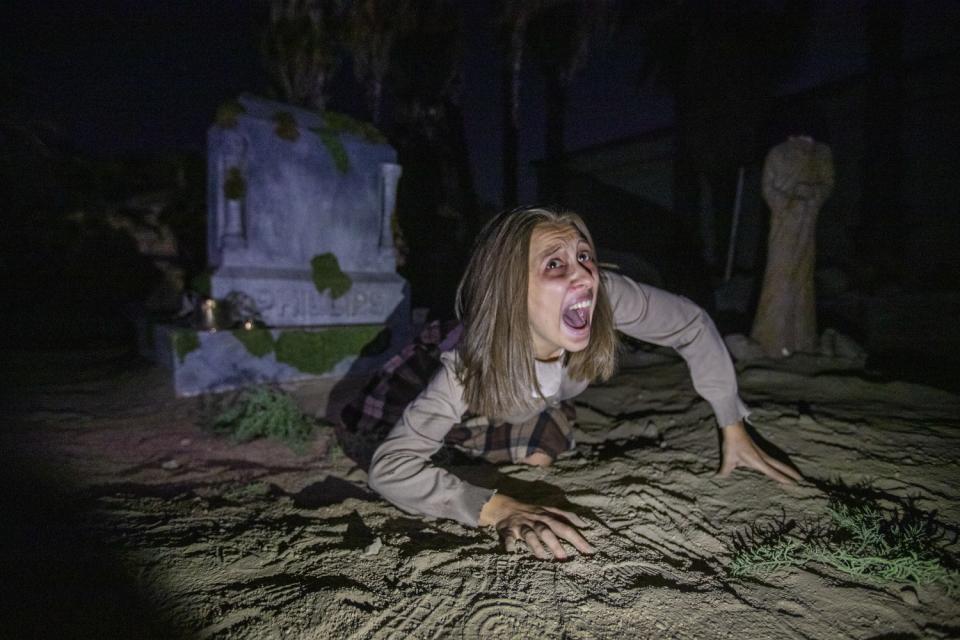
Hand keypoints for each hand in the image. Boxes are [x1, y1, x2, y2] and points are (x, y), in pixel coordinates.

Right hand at [479, 493, 594, 559]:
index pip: (566, 525)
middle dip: (557, 544)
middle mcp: (536, 520)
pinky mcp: (508, 530)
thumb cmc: (533, 511)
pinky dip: (509, 544)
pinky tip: (512, 552)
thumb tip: (584, 525)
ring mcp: (522, 525)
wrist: (505, 507)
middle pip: (548, 531)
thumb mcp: (550, 510)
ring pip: (530, 535)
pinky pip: (508, 537)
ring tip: (543, 558)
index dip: (578, 537)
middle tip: (566, 558)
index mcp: (548, 516)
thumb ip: (566, 516)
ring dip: (536, 546)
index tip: (589, 551)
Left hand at [717, 421, 801, 483]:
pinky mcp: (760, 450)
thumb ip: (725, 470)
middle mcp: (763, 457)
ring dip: (786, 468)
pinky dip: (779, 464)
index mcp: (758, 461)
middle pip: (780, 466)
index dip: (783, 478)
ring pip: (777, 462)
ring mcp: (762, 452)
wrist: (734, 427)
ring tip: (795, 474)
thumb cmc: (732, 443)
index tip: (794, 483)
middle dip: (791, 473)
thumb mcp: (728, 458)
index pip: (773, 472)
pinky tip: (779, 465)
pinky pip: (772, 459)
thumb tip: (718, 477)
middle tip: (802, 479)